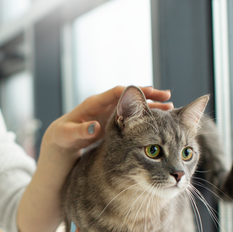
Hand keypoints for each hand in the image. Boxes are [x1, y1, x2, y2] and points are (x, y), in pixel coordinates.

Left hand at [44, 86, 172, 153]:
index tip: (149, 91)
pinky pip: (134, 118)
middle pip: (130, 97)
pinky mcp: (115, 123)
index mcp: (94, 104)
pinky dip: (146, 118)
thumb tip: (95, 127)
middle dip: (148, 96)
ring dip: (151, 107)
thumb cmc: (63, 136)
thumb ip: (81, 131)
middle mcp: (105, 105)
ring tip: (170, 108)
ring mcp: (111, 113)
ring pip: (135, 107)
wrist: (62, 140)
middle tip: (167, 97)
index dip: (133, 92)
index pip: (117, 93)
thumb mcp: (69, 135)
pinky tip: (160, 122)